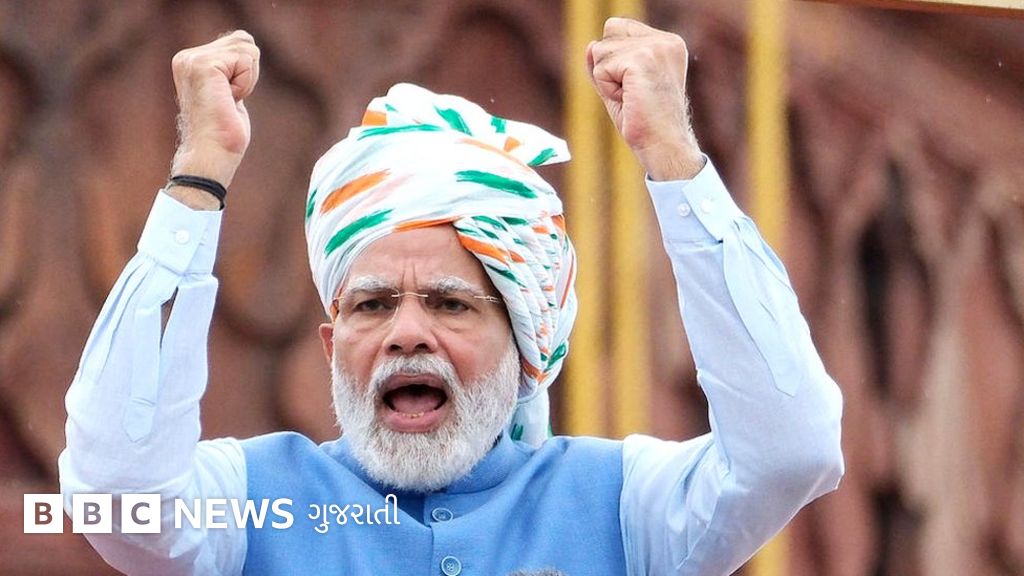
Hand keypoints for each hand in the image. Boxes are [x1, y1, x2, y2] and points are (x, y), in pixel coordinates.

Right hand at [169, 30, 259, 203]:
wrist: (211, 156)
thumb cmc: (223, 133)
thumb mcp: (229, 92)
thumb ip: (232, 68)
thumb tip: (246, 43)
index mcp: (190, 61)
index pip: (239, 43)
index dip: (245, 73)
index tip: (227, 98)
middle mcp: (186, 57)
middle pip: (244, 40)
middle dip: (249, 72)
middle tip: (230, 99)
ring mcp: (192, 60)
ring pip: (247, 47)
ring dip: (247, 79)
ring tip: (228, 100)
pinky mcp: (203, 65)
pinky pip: (246, 59)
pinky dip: (246, 82)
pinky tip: (229, 100)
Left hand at [587, 18, 704, 180]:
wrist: (663, 146)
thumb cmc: (644, 123)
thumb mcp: (620, 87)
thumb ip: (606, 64)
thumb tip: (591, 46)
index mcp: (667, 44)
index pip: (618, 27)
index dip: (614, 60)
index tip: (635, 87)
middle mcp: (664, 41)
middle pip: (609, 33)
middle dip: (608, 66)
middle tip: (631, 94)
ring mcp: (655, 48)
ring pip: (601, 50)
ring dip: (607, 80)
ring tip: (631, 99)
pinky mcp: (642, 60)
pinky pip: (601, 68)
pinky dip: (607, 89)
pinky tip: (629, 101)